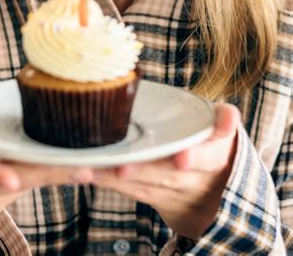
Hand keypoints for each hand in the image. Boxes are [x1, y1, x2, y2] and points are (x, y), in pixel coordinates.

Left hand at [92, 103, 239, 238]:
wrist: (215, 187)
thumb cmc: (211, 141)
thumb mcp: (222, 128)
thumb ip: (224, 119)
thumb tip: (229, 118)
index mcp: (215, 155)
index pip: (208, 155)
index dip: (195, 156)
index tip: (182, 157)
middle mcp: (194, 178)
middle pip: (169, 174)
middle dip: (144, 170)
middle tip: (123, 167)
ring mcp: (174, 191)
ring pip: (145, 186)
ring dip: (117, 178)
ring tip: (91, 168)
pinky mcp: (156, 198)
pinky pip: (132, 192)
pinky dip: (109, 182)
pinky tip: (88, 174)